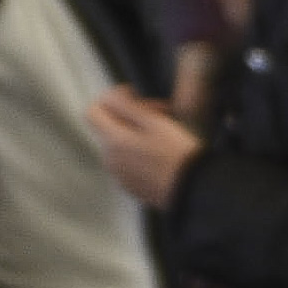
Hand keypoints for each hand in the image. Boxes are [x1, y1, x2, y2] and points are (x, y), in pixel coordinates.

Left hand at [86, 87, 198, 209]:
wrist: (194, 191)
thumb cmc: (177, 153)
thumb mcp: (155, 122)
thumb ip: (126, 106)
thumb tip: (110, 96)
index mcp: (113, 140)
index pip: (93, 112)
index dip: (110, 99)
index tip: (133, 97)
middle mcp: (109, 158)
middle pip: (109, 128)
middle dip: (129, 117)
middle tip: (161, 114)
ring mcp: (119, 175)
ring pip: (119, 146)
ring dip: (135, 136)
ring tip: (163, 137)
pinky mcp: (131, 187)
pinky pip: (127, 164)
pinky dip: (139, 155)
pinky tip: (161, 157)